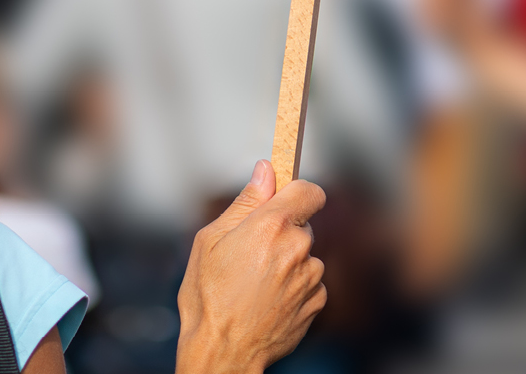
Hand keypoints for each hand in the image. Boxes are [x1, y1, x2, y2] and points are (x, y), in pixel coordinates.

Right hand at [176, 160, 326, 373]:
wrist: (222, 354)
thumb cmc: (208, 298)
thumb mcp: (211, 240)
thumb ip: (246, 201)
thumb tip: (266, 171)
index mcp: (272, 225)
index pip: (308, 190)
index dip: (297, 192)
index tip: (284, 199)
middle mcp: (298, 248)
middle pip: (302, 224)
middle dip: (283, 232)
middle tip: (252, 253)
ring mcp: (311, 277)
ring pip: (305, 255)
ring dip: (289, 262)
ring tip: (256, 283)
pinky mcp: (317, 303)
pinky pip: (309, 282)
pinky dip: (294, 287)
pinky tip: (269, 300)